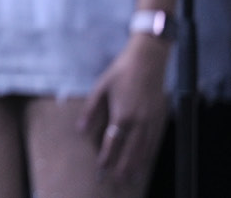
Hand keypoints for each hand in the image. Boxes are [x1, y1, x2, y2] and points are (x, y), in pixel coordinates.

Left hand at [79, 34, 171, 182]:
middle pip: (130, 151)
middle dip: (122, 167)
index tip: (101, 168)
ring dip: (137, 164)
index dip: (106, 157)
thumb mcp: (100, 88)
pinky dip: (149, 153)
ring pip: (144, 149)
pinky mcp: (159, 117)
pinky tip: (145, 159)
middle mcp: (138, 122)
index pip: (113, 143)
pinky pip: (154, 140)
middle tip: (116, 180)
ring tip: (131, 177)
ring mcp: (151, 121)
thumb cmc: (121, 72)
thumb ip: (91, 110)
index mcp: (122, 115)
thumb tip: (81, 129)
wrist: (147, 60)